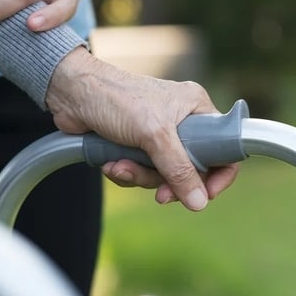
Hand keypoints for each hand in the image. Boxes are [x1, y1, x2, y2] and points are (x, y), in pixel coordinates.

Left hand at [44, 51, 239, 210]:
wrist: (72, 92)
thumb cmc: (116, 98)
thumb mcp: (154, 135)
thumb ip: (179, 169)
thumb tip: (199, 202)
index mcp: (196, 108)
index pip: (224, 147)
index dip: (218, 174)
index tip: (204, 195)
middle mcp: (181, 121)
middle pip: (191, 168)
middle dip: (167, 181)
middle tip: (158, 193)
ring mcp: (158, 134)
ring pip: (163, 174)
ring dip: (140, 176)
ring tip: (120, 166)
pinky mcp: (136, 145)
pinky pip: (142, 172)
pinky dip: (126, 172)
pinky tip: (111, 163)